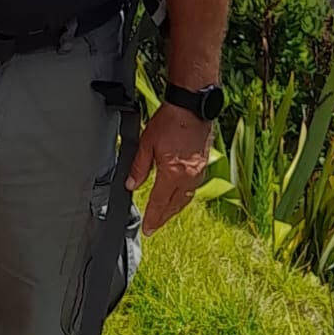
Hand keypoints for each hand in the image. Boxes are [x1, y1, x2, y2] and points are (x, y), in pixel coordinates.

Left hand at [127, 103, 213, 233]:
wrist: (193, 106)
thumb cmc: (171, 120)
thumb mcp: (147, 143)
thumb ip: (139, 167)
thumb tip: (131, 185)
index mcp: (174, 173)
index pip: (160, 202)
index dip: (152, 218)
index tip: (147, 229)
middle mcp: (189, 176)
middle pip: (175, 205)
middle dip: (163, 217)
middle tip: (153, 226)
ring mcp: (199, 171)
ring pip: (185, 198)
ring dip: (174, 209)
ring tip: (165, 215)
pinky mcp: (203, 163)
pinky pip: (193, 188)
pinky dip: (183, 196)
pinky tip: (179, 195)